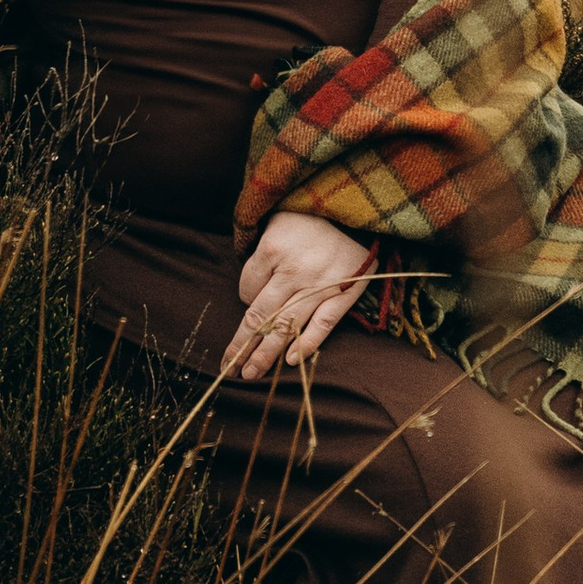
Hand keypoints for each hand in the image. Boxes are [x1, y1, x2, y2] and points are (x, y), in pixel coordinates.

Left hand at [222, 210, 376, 382]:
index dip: (244, 298)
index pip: (246, 289)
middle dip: (243, 346)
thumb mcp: (273, 224)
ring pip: (288, 326)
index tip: (249, 301)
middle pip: (262, 316)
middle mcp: (295, 270)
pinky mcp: (345, 292)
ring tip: (252, 374)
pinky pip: (324, 323)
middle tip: (230, 369)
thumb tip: (248, 296)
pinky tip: (291, 361)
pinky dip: (308, 343)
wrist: (352, 209)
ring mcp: (321, 284)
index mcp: (272, 250)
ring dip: (267, 354)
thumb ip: (259, 258)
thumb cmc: (304, 219)